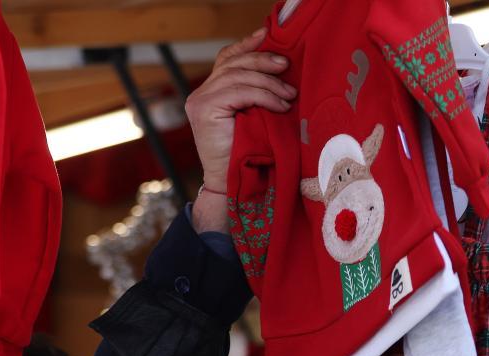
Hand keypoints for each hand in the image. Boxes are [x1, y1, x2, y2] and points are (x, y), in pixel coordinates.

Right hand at [186, 28, 295, 232]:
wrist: (234, 186)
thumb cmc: (250, 156)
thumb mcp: (255, 118)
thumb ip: (257, 95)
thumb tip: (281, 71)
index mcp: (210, 93)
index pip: (227, 59)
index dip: (247, 45)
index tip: (268, 35)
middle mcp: (200, 94)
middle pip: (233, 64)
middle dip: (263, 62)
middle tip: (286, 68)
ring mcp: (199, 101)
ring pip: (238, 76)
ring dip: (269, 83)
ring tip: (289, 95)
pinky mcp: (204, 110)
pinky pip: (239, 92)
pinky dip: (264, 95)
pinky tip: (279, 105)